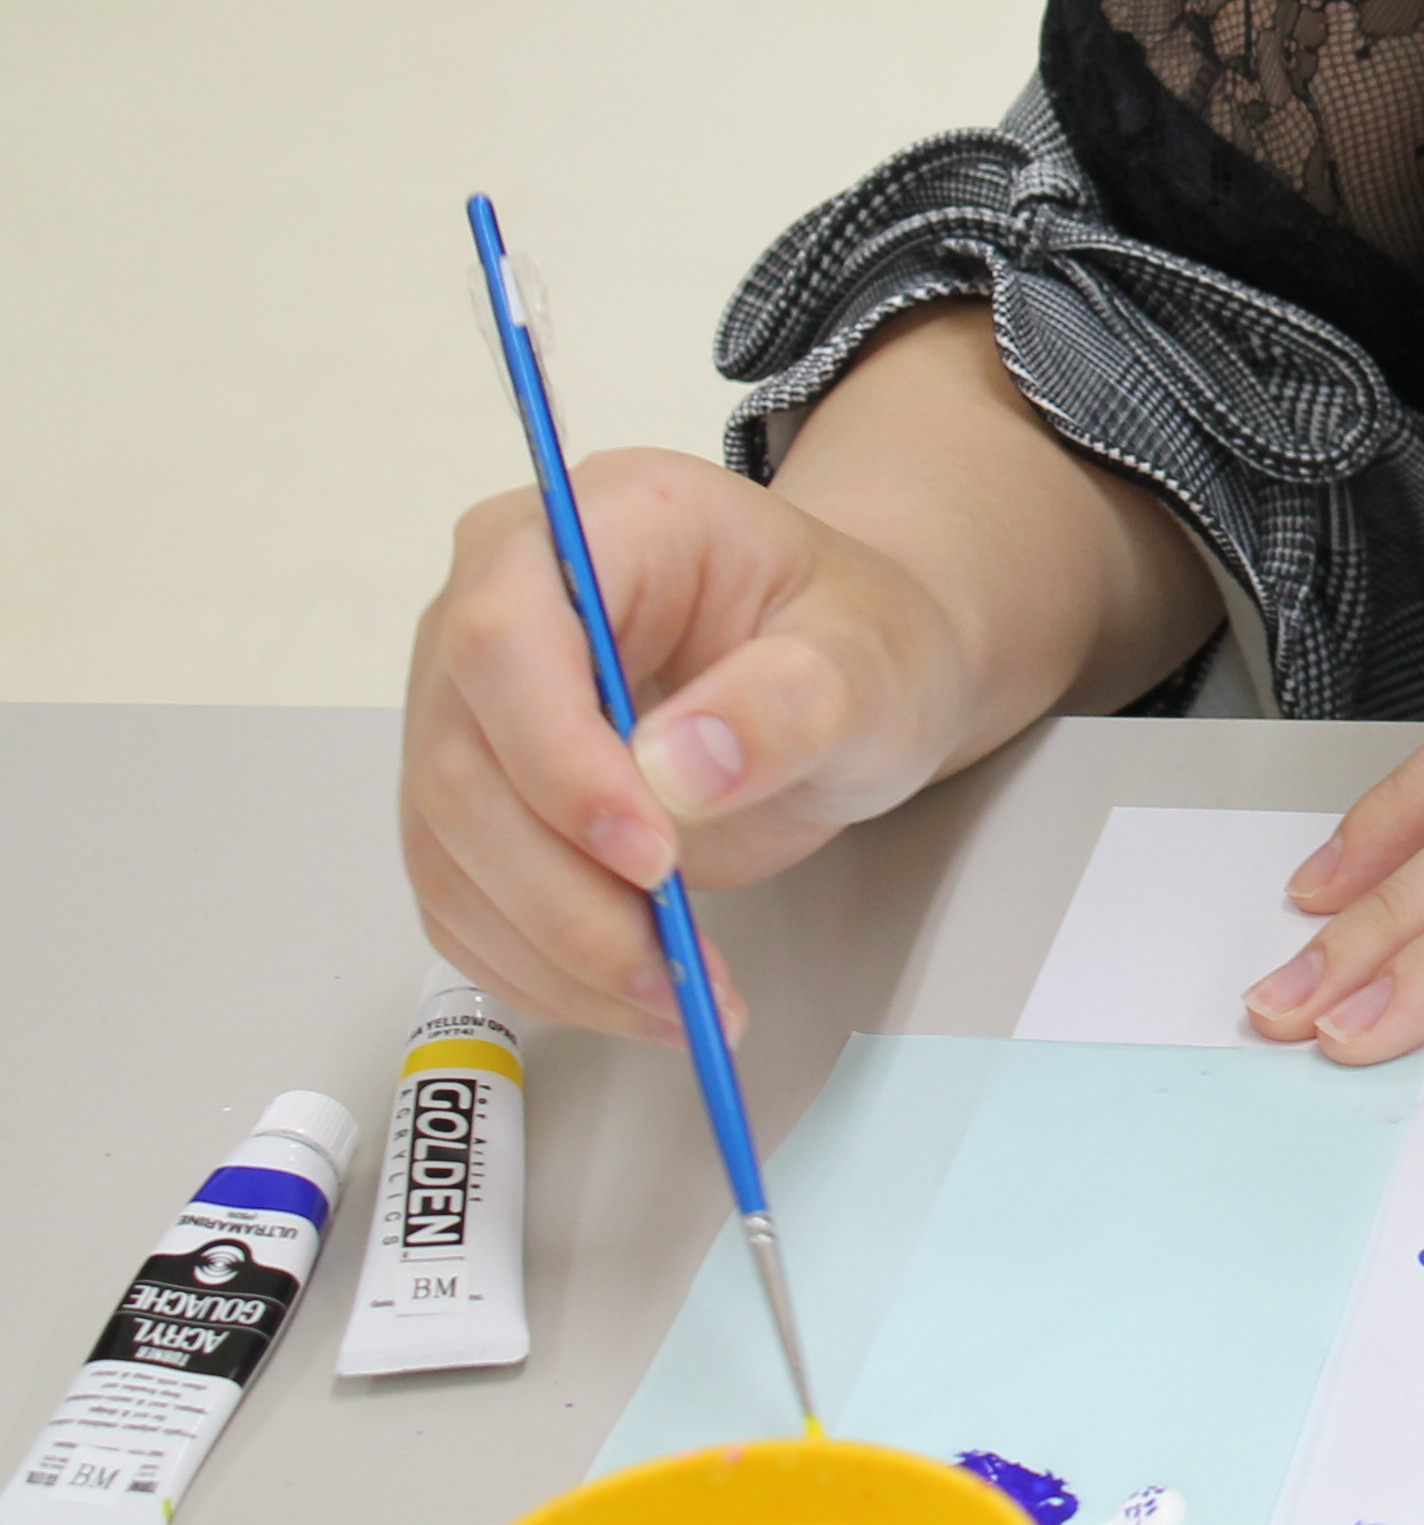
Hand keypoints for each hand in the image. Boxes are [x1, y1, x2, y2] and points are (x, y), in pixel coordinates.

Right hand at [401, 450, 974, 1040]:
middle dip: (564, 891)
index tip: (653, 856)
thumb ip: (789, 700)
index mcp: (601, 522)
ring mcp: (469, 702)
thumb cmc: (858, 641)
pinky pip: (466, 901)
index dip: (558, 758)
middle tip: (674, 968)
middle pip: (464, 762)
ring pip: (451, 850)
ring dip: (555, 952)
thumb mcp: (871, 657)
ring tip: (681, 1003)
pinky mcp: (470, 796)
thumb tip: (680, 770)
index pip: (509, 636)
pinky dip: (542, 969)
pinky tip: (633, 997)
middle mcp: (500, 602)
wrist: (846, 678)